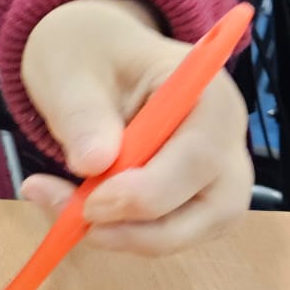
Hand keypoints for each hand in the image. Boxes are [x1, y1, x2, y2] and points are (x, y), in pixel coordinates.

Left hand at [19, 0, 252, 255]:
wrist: (90, 57)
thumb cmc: (89, 53)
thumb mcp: (70, 69)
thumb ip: (83, 112)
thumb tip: (93, 163)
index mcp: (208, 93)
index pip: (201, 157)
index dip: (150, 192)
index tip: (91, 204)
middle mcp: (226, 139)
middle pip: (213, 208)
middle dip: (140, 228)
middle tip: (71, 217)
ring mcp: (215, 174)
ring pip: (191, 231)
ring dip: (126, 236)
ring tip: (63, 209)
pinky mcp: (191, 200)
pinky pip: (166, 233)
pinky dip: (121, 234)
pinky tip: (76, 209)